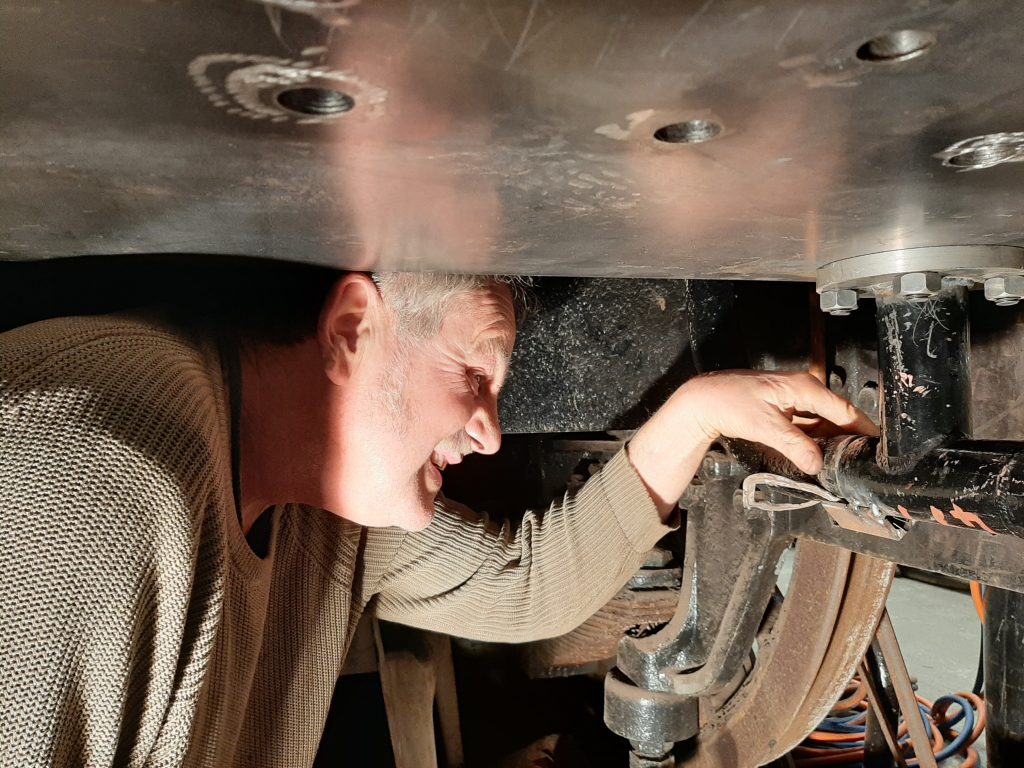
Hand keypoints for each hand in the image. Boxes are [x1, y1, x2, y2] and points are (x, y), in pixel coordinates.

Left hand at [627, 370, 876, 518]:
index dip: (863, 429)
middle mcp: (803, 390)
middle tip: (864, 461)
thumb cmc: (730, 404)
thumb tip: (818, 464)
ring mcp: (793, 400)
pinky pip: (808, 426)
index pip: (844, 409)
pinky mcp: (784, 411)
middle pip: (836, 416)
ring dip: (833, 441)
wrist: (703, 401)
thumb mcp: (765, 427)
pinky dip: (816, 441)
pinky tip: (821, 456)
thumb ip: (794, 445)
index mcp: (804, 387)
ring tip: (847, 463)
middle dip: (851, 437)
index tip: (879, 446)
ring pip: (822, 423)